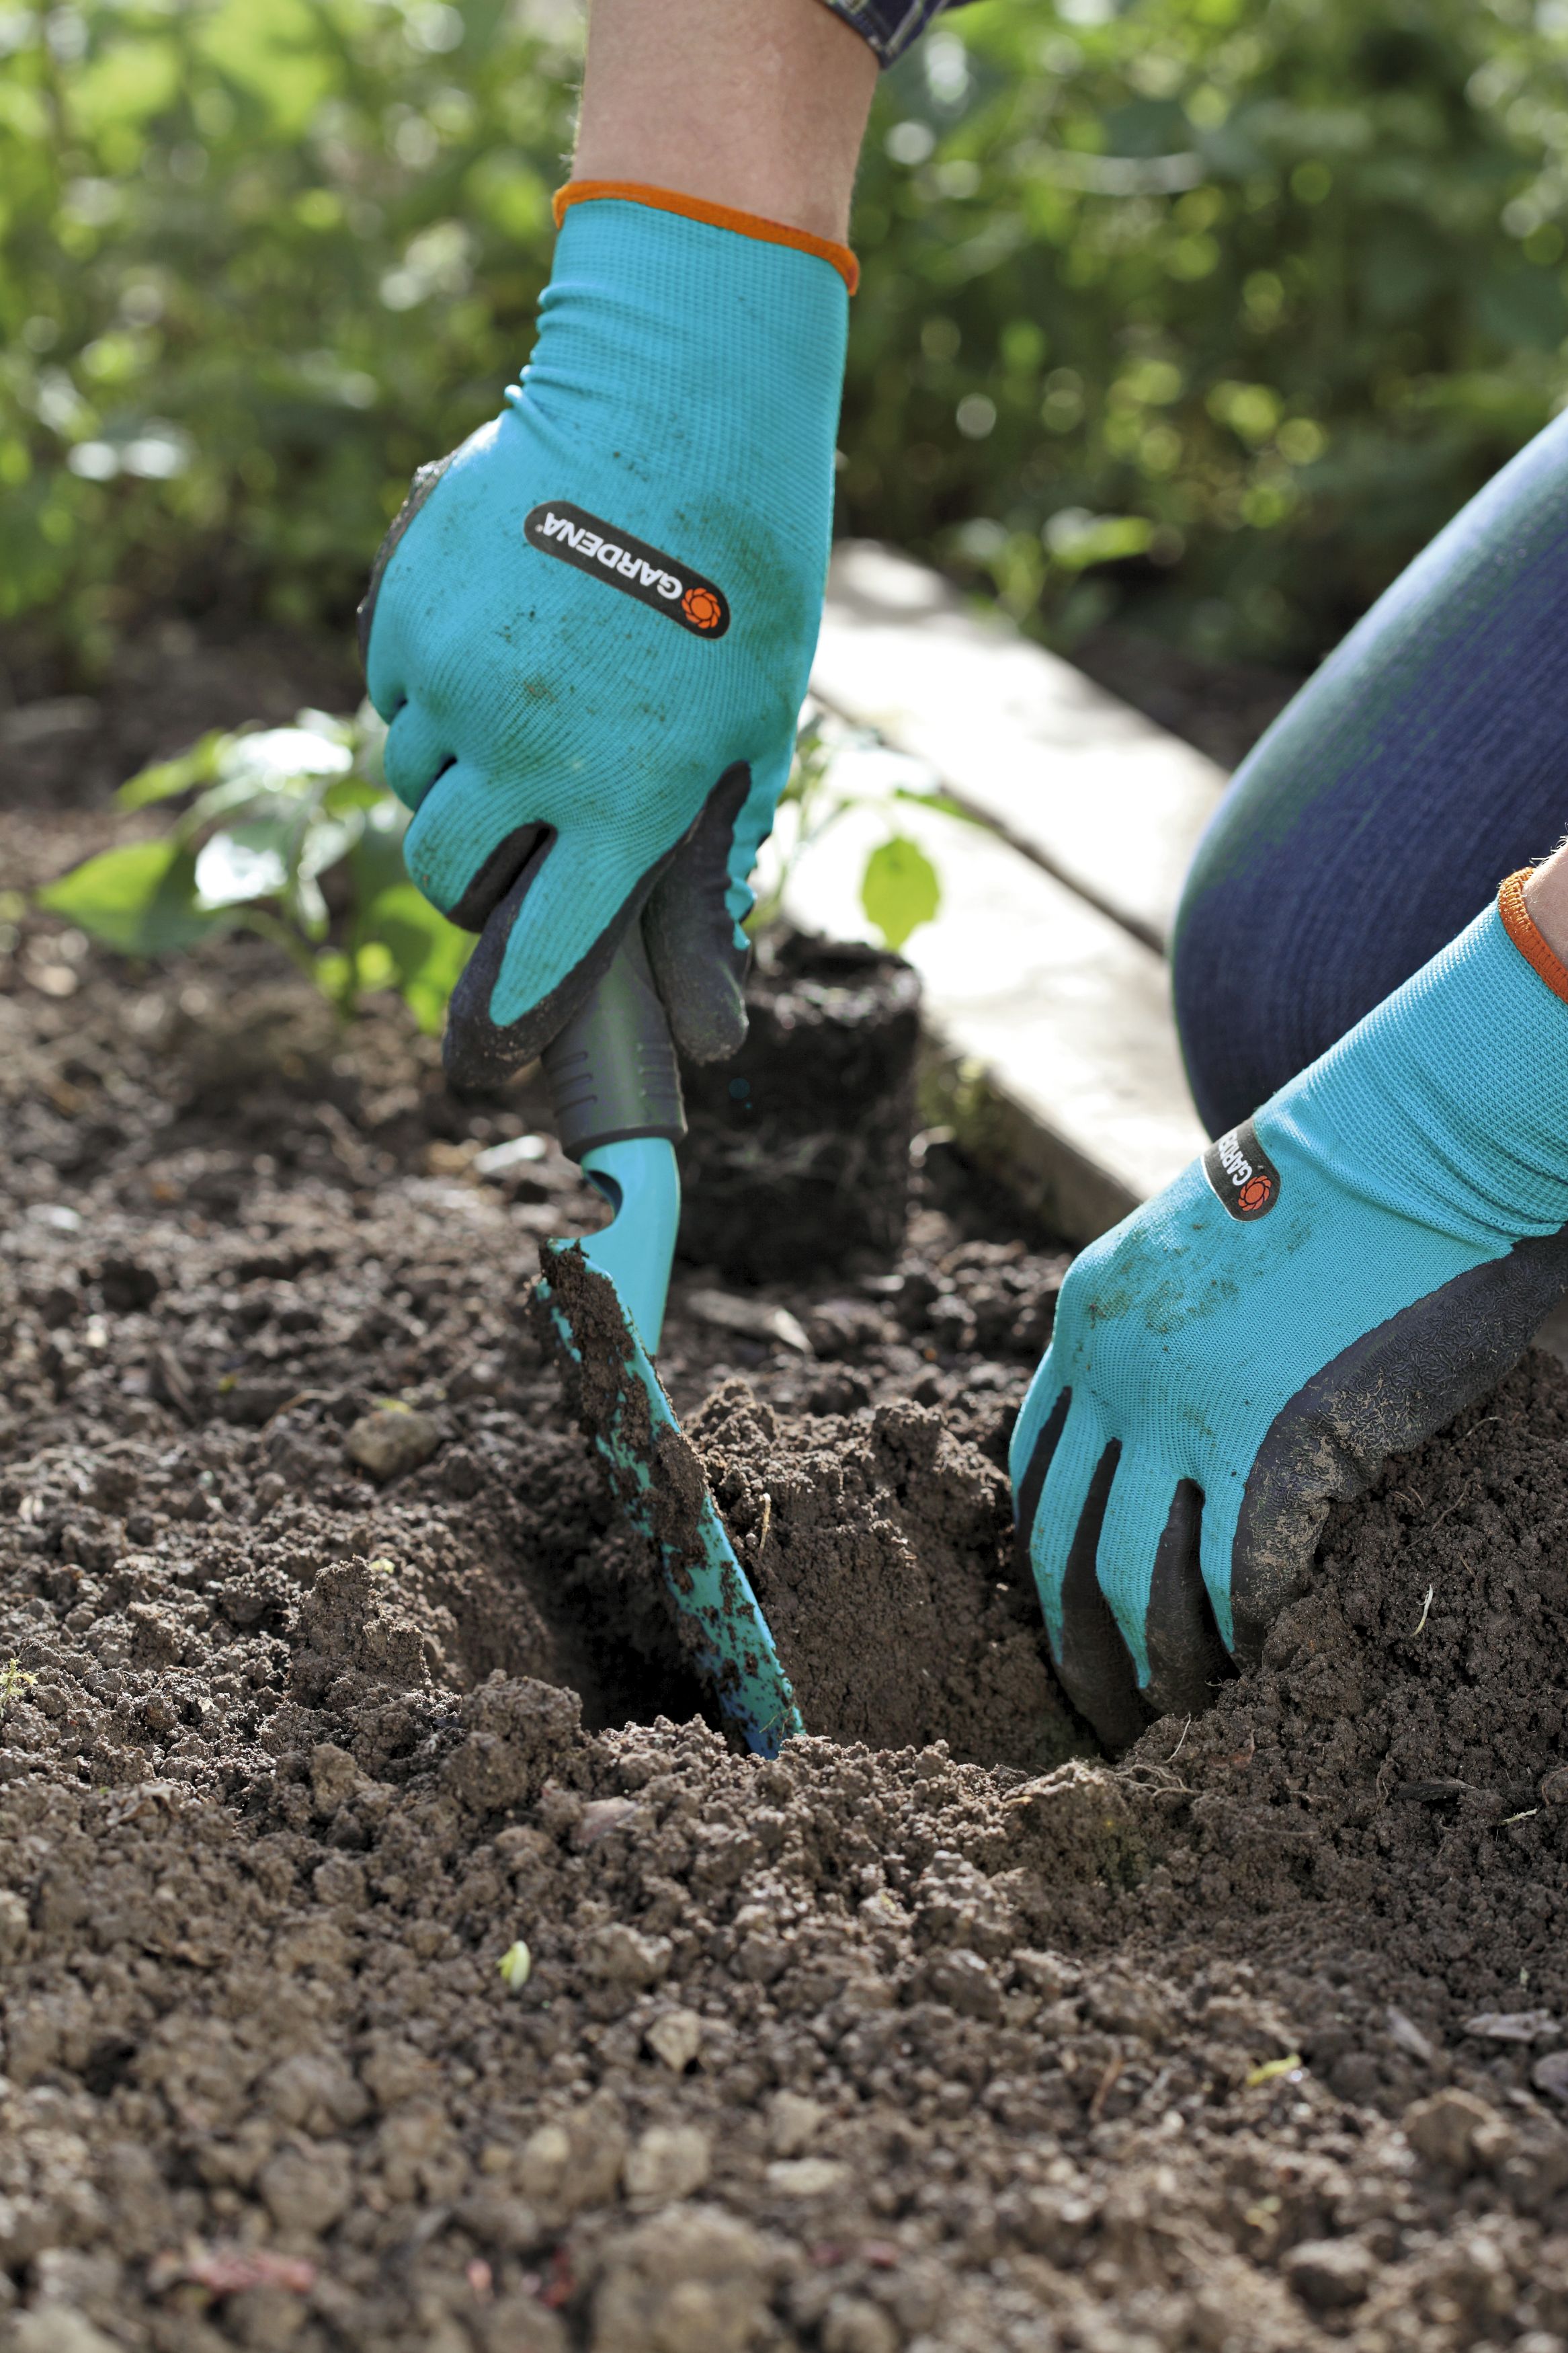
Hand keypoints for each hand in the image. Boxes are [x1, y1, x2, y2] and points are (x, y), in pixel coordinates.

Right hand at [359, 187, 849, 1082]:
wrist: (678, 409)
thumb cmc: (745, 581)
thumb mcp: (757, 729)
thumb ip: (716, 858)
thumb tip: (711, 1010)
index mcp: (629, 795)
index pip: (542, 947)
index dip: (512, 1013)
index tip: (490, 1054)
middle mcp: (528, 750)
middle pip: (441, 872)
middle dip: (464, 885)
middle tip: (501, 860)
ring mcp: (456, 679)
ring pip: (408, 783)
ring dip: (449, 784)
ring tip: (516, 726)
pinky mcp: (411, 612)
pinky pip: (393, 696)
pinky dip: (428, 698)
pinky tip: (496, 648)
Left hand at [1011, 874, 1567, 1748]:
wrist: (1411, 1142)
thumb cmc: (1329, 1192)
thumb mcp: (1194, 1254)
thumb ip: (1160, 1338)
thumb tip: (1167, 1435)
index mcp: (1085, 1323)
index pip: (1035, 1473)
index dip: (1047, 1559)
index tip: (1068, 1619)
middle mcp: (1112, 1371)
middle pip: (1065, 1548)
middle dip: (1079, 1647)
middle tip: (1104, 1716)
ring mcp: (1186, 1413)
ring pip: (1138, 1583)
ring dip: (1156, 1669)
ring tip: (1178, 1724)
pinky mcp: (1272, 1444)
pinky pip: (1233, 1579)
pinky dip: (1241, 1641)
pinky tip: (1261, 1673)